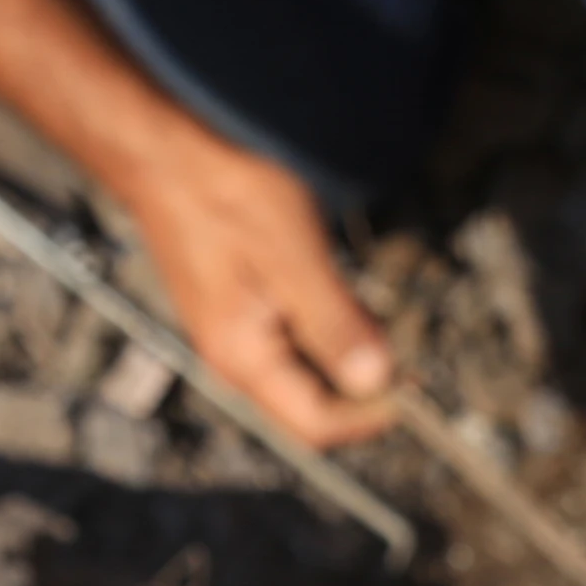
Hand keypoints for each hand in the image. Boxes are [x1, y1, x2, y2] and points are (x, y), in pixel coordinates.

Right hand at [120, 132, 397, 447]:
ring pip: (302, 376)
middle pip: (309, 409)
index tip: (418, 389)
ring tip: (387, 326)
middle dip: (363, 392)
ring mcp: (232, 337)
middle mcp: (234, 361)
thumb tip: (375, 381)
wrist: (168, 159)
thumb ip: (334, 324)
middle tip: (412, 357)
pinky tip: (347, 301)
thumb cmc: (227, 199)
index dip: (371, 416)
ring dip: (347, 361)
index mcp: (245, 359)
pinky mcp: (235, 312)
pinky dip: (326, 334)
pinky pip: (289, 345)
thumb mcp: (294, 260)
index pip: (316, 425)